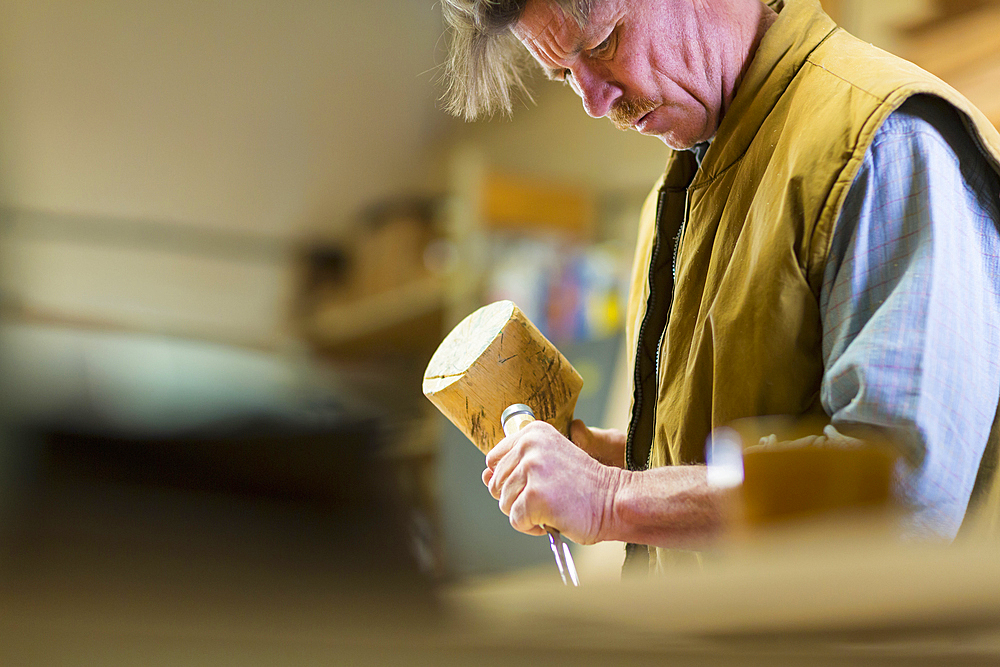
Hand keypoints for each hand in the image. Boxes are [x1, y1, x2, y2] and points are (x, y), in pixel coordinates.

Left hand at [482, 420, 623, 543]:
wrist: (614, 500)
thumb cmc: (583, 486)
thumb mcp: (548, 463)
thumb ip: (515, 466)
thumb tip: (485, 477)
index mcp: (532, 433)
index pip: (494, 461)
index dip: (510, 479)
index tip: (536, 483)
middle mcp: (529, 446)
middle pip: (496, 485)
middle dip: (517, 499)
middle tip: (547, 498)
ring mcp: (532, 470)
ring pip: (504, 504)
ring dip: (525, 514)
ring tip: (552, 506)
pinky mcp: (534, 496)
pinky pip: (515, 521)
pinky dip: (531, 527)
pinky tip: (552, 518)